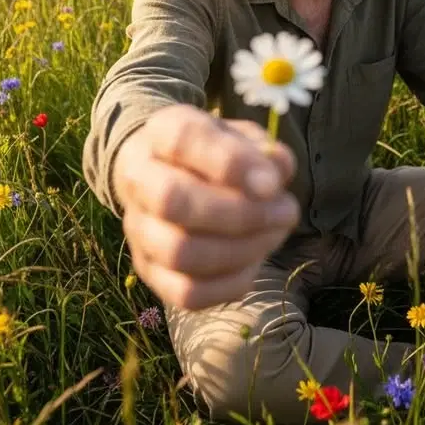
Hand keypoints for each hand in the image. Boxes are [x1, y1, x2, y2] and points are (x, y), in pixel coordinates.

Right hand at [114, 104, 300, 309]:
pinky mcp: (150, 270)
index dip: (230, 163)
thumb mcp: (242, 136)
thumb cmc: (216, 152)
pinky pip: (187, 292)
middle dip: (240, 214)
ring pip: (179, 252)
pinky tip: (254, 261)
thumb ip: (262, 151)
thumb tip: (274, 177)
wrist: (172, 173)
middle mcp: (138, 179)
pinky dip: (230, 283)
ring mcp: (138, 229)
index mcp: (160, 132)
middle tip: (287, 212)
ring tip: (276, 234)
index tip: (274, 183)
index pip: (183, 139)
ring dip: (241, 249)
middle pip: (173, 201)